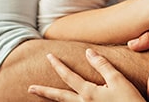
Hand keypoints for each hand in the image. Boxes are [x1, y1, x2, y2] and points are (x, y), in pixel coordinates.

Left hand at [28, 49, 144, 101]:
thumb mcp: (118, 80)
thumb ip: (102, 65)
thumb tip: (88, 52)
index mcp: (88, 94)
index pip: (68, 76)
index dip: (58, 65)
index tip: (49, 56)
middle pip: (59, 97)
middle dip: (44, 92)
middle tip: (29, 88)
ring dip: (54, 101)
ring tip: (43, 96)